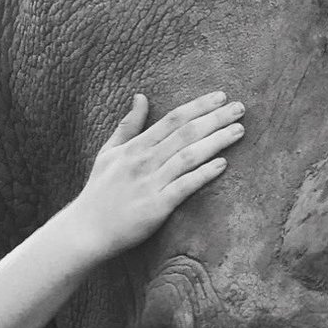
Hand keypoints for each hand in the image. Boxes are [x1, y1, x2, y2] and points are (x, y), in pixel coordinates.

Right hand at [70, 91, 244, 257]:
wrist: (86, 230)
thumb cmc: (99, 191)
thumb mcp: (108, 152)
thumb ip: (128, 125)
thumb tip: (141, 96)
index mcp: (134, 147)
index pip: (172, 119)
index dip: (198, 106)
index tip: (221, 96)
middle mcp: (143, 161)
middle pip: (185, 133)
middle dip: (215, 118)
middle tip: (240, 108)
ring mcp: (150, 184)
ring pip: (188, 156)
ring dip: (216, 141)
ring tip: (238, 131)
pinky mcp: (156, 207)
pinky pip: (183, 187)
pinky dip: (203, 174)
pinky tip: (222, 165)